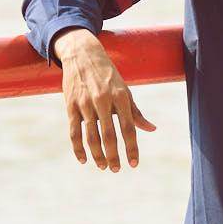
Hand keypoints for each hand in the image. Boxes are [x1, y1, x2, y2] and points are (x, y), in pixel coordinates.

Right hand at [53, 29, 155, 171]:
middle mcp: (103, 100)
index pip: (128, 128)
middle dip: (113, 155)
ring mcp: (85, 103)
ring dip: (97, 154)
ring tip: (103, 166)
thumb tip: (152, 129)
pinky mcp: (71, 105)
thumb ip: (136, 112)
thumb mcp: (125, 90)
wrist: (83, 54)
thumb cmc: (108, 75)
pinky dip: (78, 147)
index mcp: (120, 97)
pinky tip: (83, 159)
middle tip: (116, 170)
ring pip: (91, 135)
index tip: (134, 164)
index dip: (131, 148)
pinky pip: (74, 131)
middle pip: (109, 135)